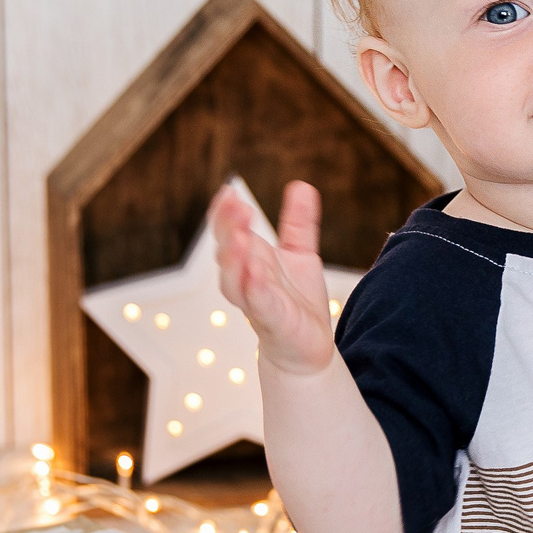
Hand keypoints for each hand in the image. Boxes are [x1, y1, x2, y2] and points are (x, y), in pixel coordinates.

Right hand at [213, 181, 337, 377]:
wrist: (308, 347)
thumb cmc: (296, 302)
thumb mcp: (301, 255)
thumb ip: (299, 223)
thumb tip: (301, 185)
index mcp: (249, 258)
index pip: (228, 231)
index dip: (224, 213)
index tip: (229, 191)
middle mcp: (245, 279)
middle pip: (226, 251)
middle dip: (228, 228)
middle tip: (237, 205)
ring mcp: (254, 301)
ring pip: (233, 280)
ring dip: (233, 259)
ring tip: (239, 237)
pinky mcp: (270, 321)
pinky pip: (257, 303)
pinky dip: (254, 288)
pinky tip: (255, 272)